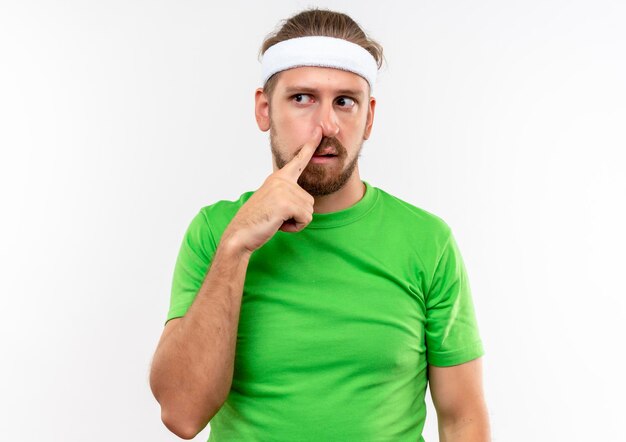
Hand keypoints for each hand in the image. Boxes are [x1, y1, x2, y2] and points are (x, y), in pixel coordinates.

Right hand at [222, 127, 321, 254]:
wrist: (240, 234)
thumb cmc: (256, 221)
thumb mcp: (272, 201)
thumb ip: (286, 195)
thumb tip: (304, 201)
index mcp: (278, 177)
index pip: (298, 160)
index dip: (310, 146)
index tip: (319, 131)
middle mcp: (281, 180)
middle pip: (310, 201)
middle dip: (297, 215)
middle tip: (275, 216)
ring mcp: (284, 190)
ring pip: (309, 211)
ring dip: (295, 222)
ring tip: (275, 219)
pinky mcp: (286, 203)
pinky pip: (306, 219)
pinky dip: (295, 227)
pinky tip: (278, 224)